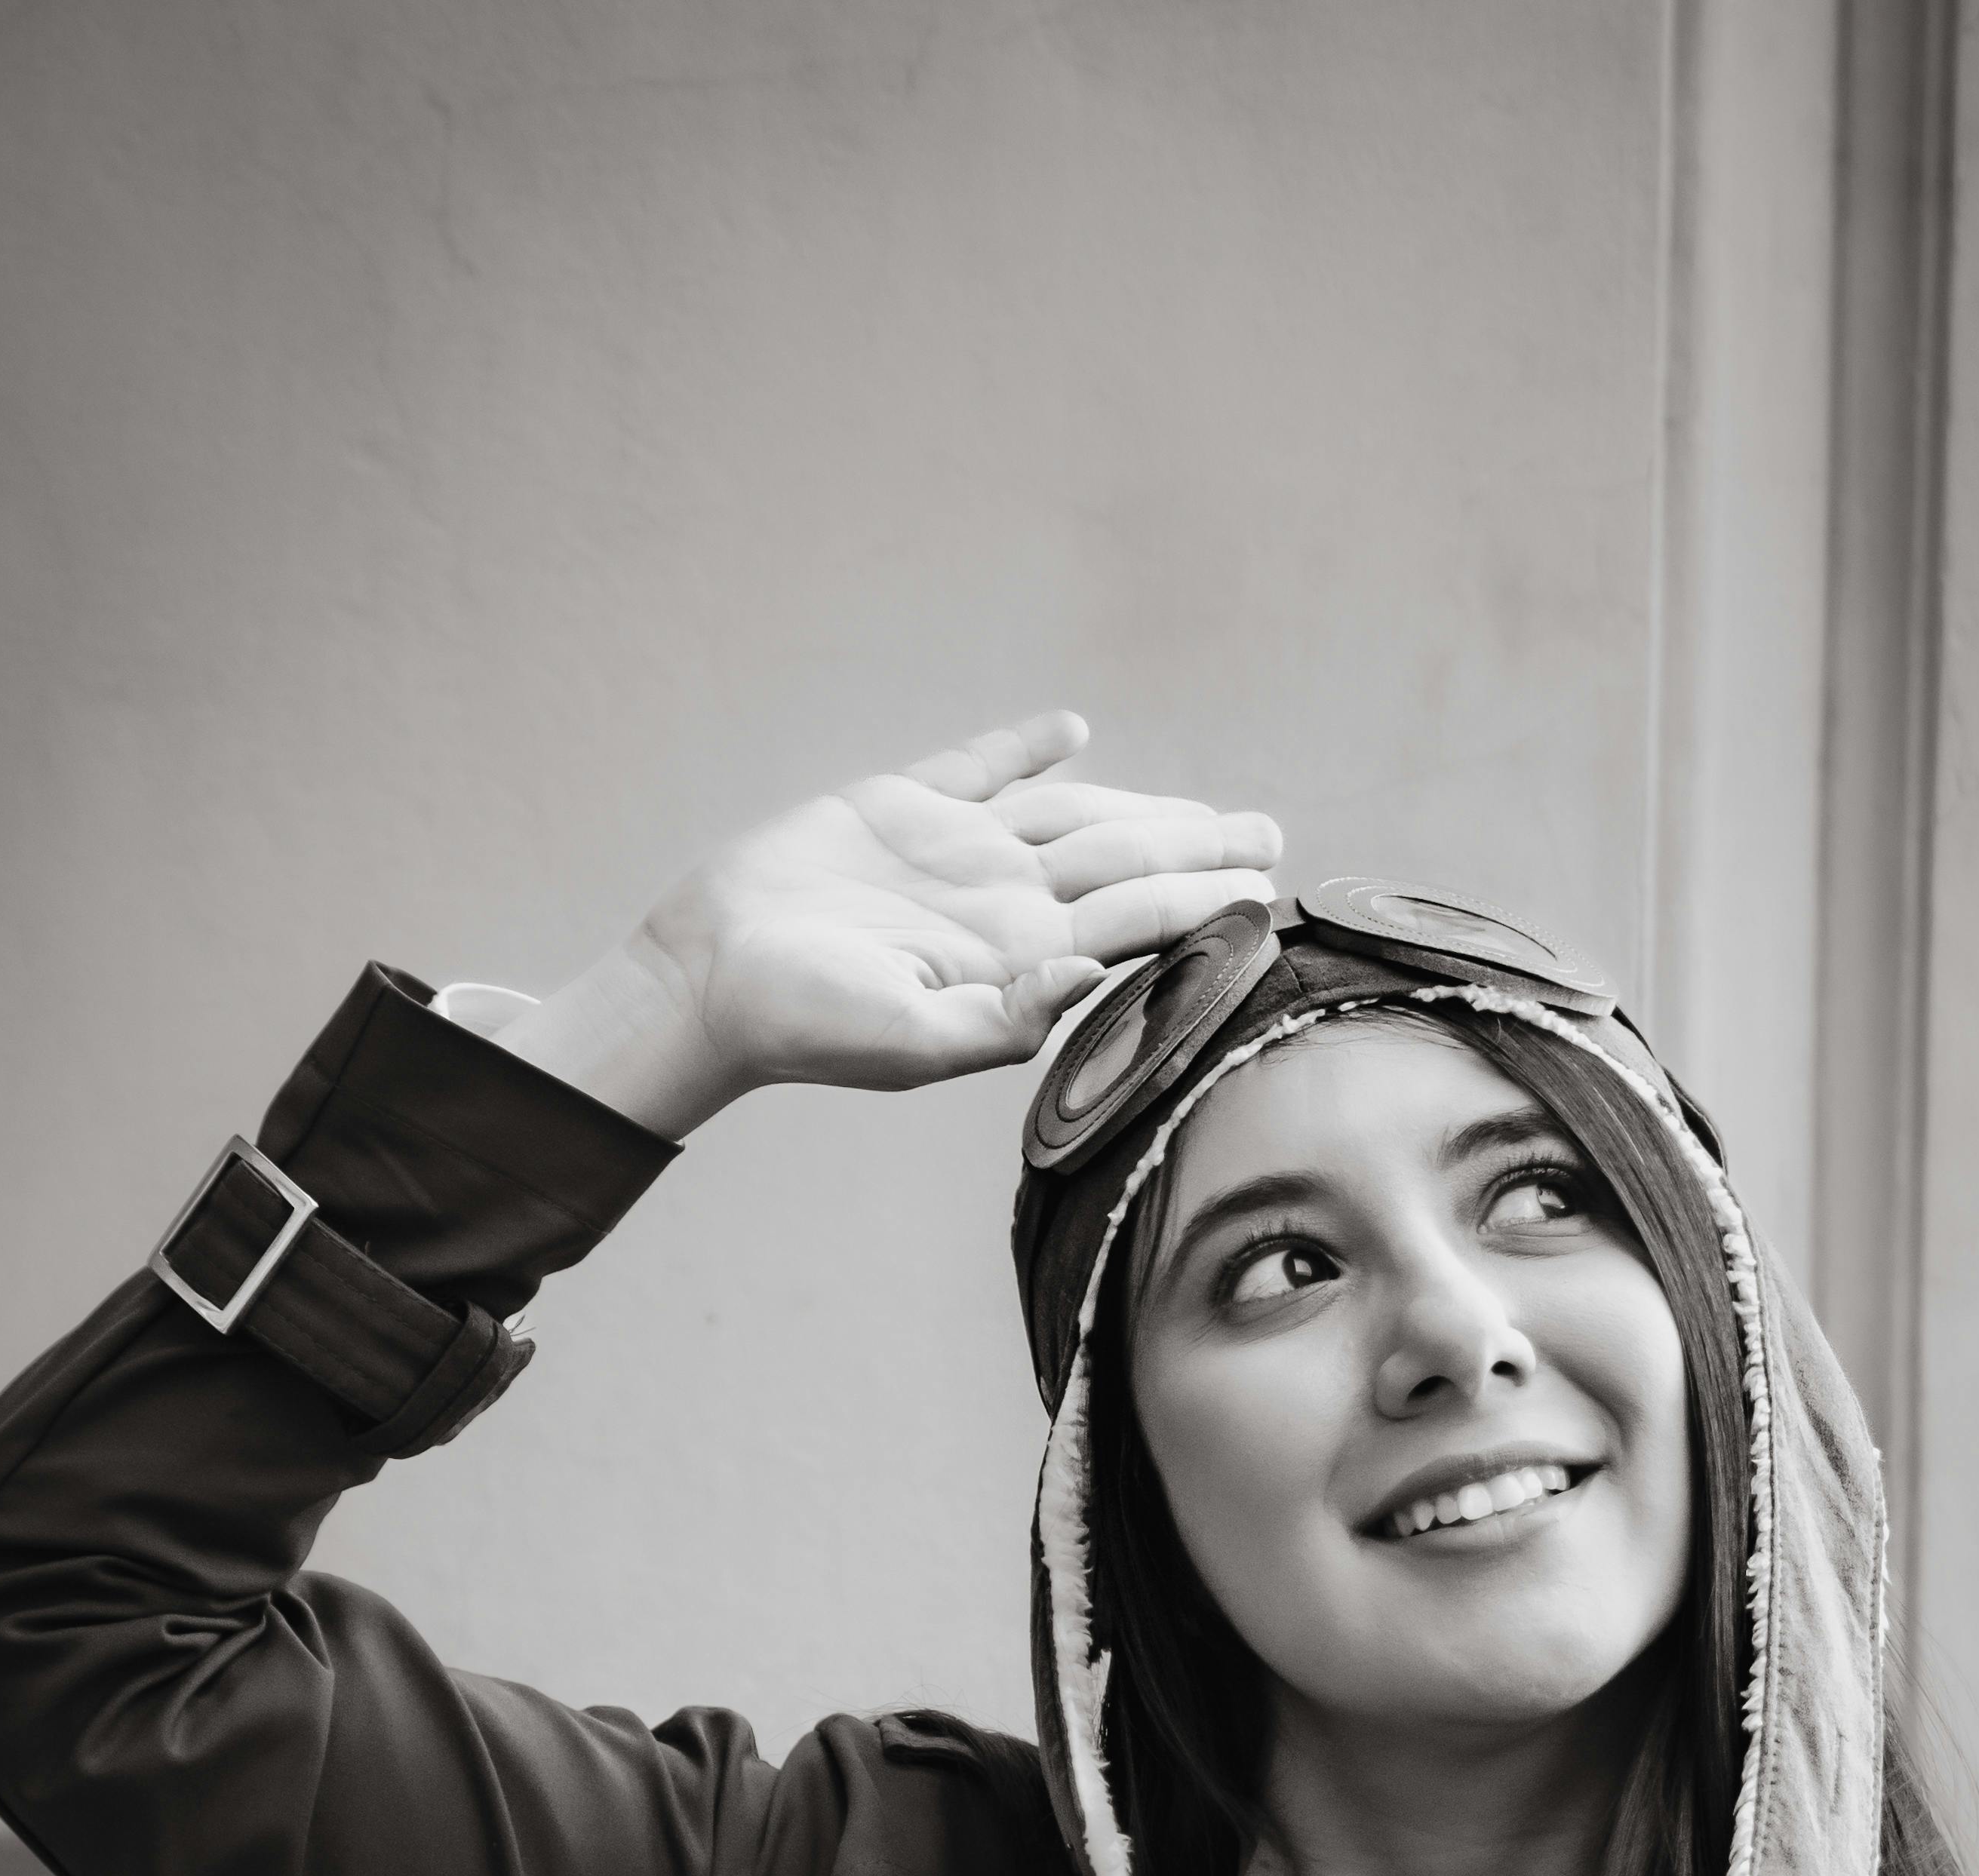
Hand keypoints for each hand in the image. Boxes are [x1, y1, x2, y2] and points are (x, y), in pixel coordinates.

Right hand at [506, 711, 1280, 1133]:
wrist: (711, 980)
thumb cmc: (806, 1024)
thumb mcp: (914, 1040)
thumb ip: (1009, 1017)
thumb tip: (1093, 974)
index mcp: (1015, 954)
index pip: (1132, 922)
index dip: (1199, 902)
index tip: (1262, 890)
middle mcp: (999, 901)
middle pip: (1121, 863)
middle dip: (1196, 850)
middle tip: (1268, 835)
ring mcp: (953, 853)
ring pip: (1071, 817)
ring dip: (1140, 807)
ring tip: (1204, 807)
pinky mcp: (899, 809)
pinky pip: (977, 768)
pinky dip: (1022, 749)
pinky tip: (1068, 733)